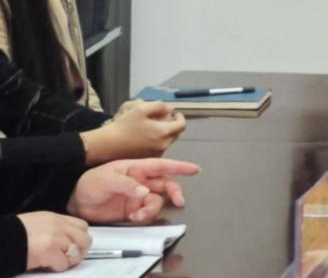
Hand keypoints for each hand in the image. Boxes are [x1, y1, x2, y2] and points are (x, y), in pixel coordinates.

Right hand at [19, 212, 89, 271]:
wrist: (1, 241)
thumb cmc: (12, 237)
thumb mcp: (35, 226)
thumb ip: (52, 230)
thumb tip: (65, 244)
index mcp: (54, 218)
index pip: (81, 226)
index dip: (78, 240)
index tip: (71, 249)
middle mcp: (58, 225)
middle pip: (85, 239)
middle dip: (78, 252)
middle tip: (65, 259)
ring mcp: (55, 236)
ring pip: (77, 252)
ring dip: (68, 261)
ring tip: (55, 262)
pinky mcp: (49, 250)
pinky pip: (63, 263)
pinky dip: (56, 267)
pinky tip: (44, 265)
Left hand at [67, 158, 200, 223]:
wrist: (75, 201)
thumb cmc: (90, 183)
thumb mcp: (107, 179)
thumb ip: (127, 184)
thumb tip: (145, 192)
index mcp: (137, 168)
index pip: (162, 166)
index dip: (179, 167)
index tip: (195, 169)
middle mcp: (142, 182)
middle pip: (166, 185)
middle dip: (175, 192)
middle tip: (178, 202)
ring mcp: (138, 196)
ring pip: (157, 201)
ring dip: (153, 209)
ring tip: (139, 216)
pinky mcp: (132, 210)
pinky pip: (147, 213)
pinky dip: (145, 217)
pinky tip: (134, 218)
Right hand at [84, 100, 185, 162]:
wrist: (106, 145)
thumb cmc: (124, 126)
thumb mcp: (141, 109)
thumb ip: (159, 106)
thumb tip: (169, 109)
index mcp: (164, 133)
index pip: (181, 125)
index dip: (179, 117)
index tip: (174, 113)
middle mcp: (163, 145)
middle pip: (175, 134)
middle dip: (172, 124)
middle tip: (162, 118)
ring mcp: (155, 154)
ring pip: (166, 141)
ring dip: (164, 133)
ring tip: (152, 126)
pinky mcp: (146, 159)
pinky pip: (158, 148)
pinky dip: (156, 141)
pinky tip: (145, 136)